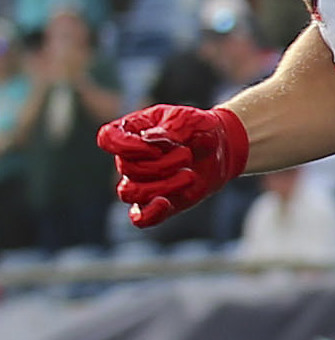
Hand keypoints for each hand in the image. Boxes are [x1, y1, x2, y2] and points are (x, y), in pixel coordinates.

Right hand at [101, 105, 251, 228]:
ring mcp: (139, 182)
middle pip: (127, 168)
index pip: (108, 138)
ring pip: (130, 193)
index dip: (127, 146)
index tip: (156, 148)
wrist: (221, 147)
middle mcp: (129, 158)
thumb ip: (170, 130)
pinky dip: (150, 214)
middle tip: (187, 154)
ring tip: (189, 175)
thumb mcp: (191, 121)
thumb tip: (147, 140)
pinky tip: (165, 204)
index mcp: (131, 130)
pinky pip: (140, 218)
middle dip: (161, 164)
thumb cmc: (200, 128)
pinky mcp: (154, 203)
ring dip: (163, 186)